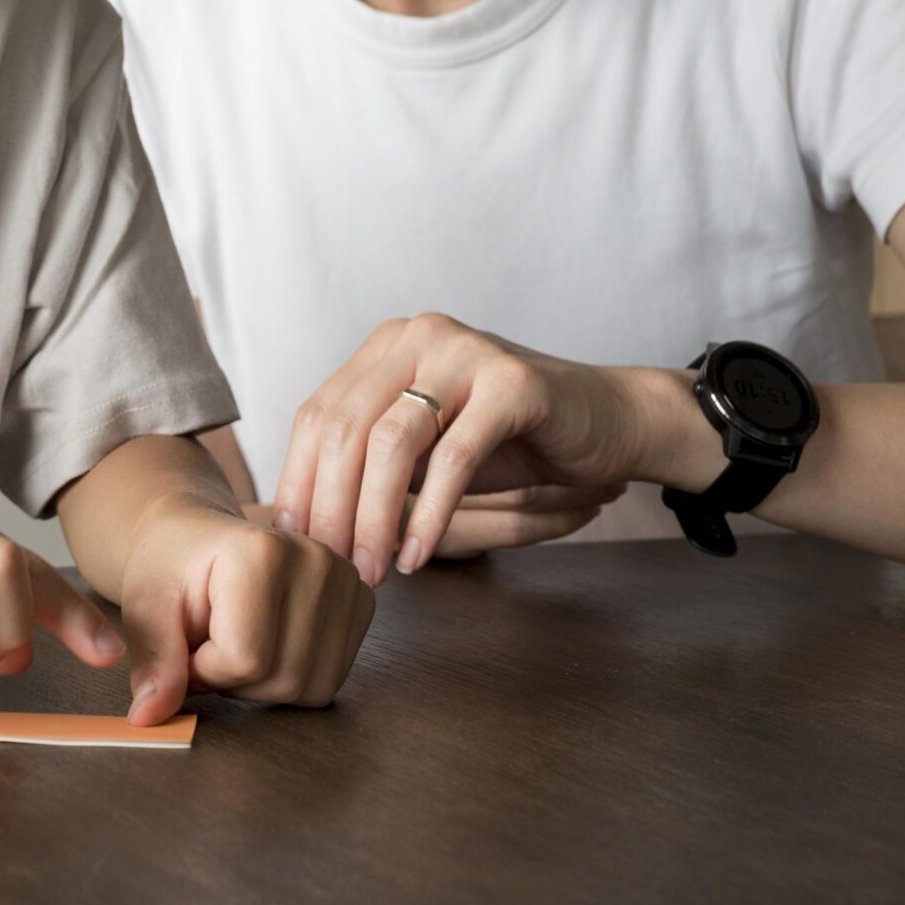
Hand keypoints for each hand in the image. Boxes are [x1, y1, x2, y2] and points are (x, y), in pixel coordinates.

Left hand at [118, 499, 374, 724]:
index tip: (184, 642)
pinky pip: (327, 683)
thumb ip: (154, 661)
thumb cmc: (171, 569)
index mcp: (263, 551)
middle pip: (283, 679)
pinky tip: (267, 645)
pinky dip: (291, 680)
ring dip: (262, 684)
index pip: (245, 660)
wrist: (199, 538)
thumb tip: (147, 717)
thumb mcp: (147, 608)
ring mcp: (348, 581)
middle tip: (208, 644)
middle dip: (232, 680)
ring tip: (236, 642)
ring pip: (310, 688)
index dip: (203, 670)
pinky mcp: (362, 604)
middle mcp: (317, 560)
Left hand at [272, 313, 697, 585]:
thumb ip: (370, 464)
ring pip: (391, 442)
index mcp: (387, 346)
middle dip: (332, 507)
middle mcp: (418, 336)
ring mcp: (464, 351)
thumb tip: (299, 517)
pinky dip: (429, 515)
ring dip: (373, 516)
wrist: (608, 421)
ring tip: (372, 569)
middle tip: (334, 566)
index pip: (318, 414)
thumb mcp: (425, 448)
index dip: (300, 481)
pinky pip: (452, 457)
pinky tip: (418, 556)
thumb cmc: (510, 441)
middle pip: (346, 428)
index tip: (297, 542)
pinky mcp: (511, 383)